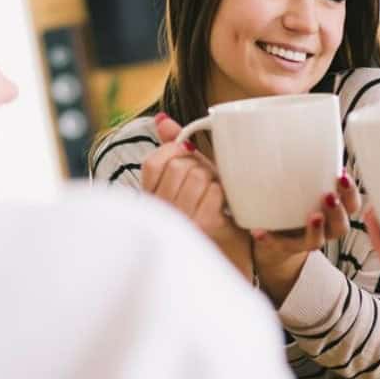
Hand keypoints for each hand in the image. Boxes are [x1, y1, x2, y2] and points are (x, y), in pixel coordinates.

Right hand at [145, 114, 250, 274]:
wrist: (227, 260)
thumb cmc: (207, 217)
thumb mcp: (186, 181)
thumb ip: (172, 151)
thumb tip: (161, 118)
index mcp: (151, 201)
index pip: (153, 163)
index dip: (174, 151)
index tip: (189, 156)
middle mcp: (161, 212)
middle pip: (179, 166)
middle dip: (200, 166)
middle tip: (208, 181)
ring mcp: (181, 221)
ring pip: (198, 175)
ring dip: (214, 180)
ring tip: (216, 195)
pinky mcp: (204, 227)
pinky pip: (215, 190)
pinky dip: (225, 193)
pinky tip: (224, 207)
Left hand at [250, 171, 360, 305]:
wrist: (273, 249)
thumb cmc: (291, 212)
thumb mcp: (300, 192)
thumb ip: (302, 175)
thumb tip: (292, 140)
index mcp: (333, 214)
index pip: (352, 205)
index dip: (351, 193)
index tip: (343, 175)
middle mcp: (325, 231)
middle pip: (341, 224)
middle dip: (338, 210)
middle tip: (329, 195)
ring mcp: (305, 244)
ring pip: (318, 241)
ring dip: (316, 228)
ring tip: (312, 216)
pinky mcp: (283, 251)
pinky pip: (278, 247)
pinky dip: (269, 240)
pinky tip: (258, 231)